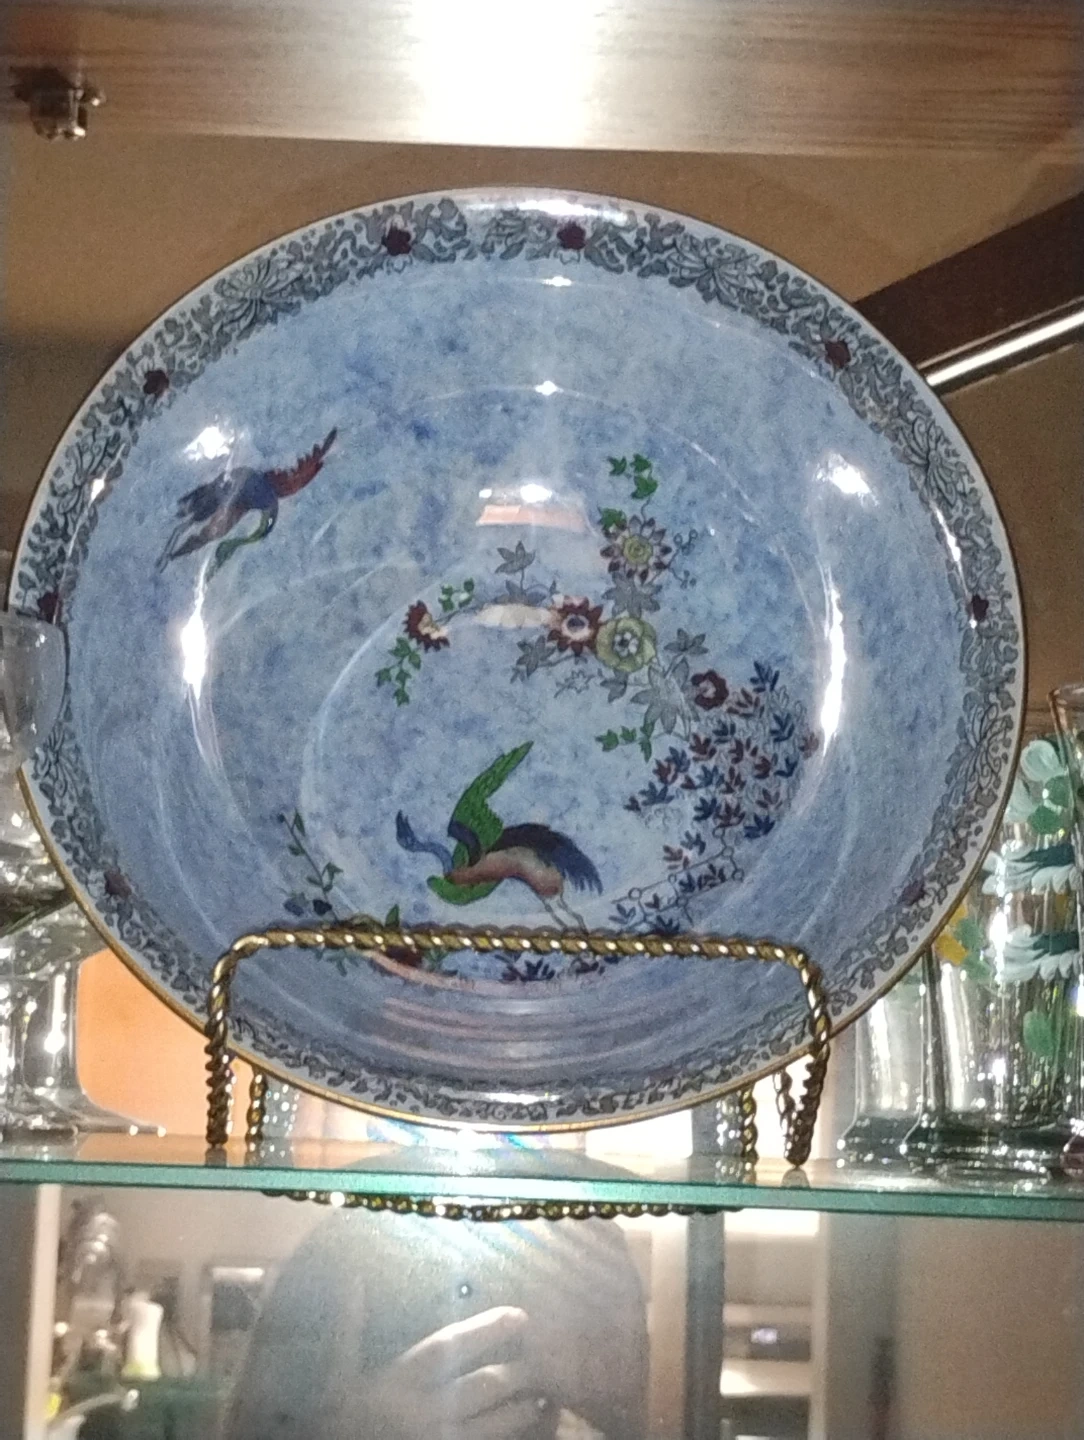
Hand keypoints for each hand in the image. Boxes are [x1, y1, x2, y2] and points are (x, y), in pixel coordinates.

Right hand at [333, 1305, 551, 1439]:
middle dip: (517, 1369)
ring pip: (494, 1425)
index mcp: (401, 1381)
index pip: (451, 1347)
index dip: (488, 1328)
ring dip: (523, 1408)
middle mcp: (425, 1412)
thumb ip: (348, 1328)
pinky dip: (509, 1439)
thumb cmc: (335, 1421)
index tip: (519, 1315)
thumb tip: (352, 1279)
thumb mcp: (335, 1376)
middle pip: (484, 1386)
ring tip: (544, 1393)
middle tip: (543, 1354)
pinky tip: (528, 1428)